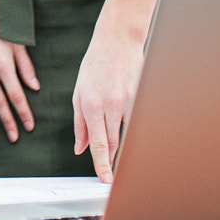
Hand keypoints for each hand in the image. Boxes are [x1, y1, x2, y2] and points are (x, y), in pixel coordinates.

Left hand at [72, 27, 143, 182]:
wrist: (117, 40)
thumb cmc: (95, 64)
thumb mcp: (78, 92)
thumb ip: (80, 123)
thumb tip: (80, 148)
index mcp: (91, 104)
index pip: (99, 143)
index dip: (102, 164)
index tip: (105, 179)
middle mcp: (111, 105)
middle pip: (114, 143)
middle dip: (111, 161)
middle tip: (108, 175)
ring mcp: (129, 101)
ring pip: (125, 134)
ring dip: (120, 146)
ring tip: (116, 156)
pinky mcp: (141, 97)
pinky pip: (135, 121)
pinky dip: (130, 130)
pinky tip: (127, 131)